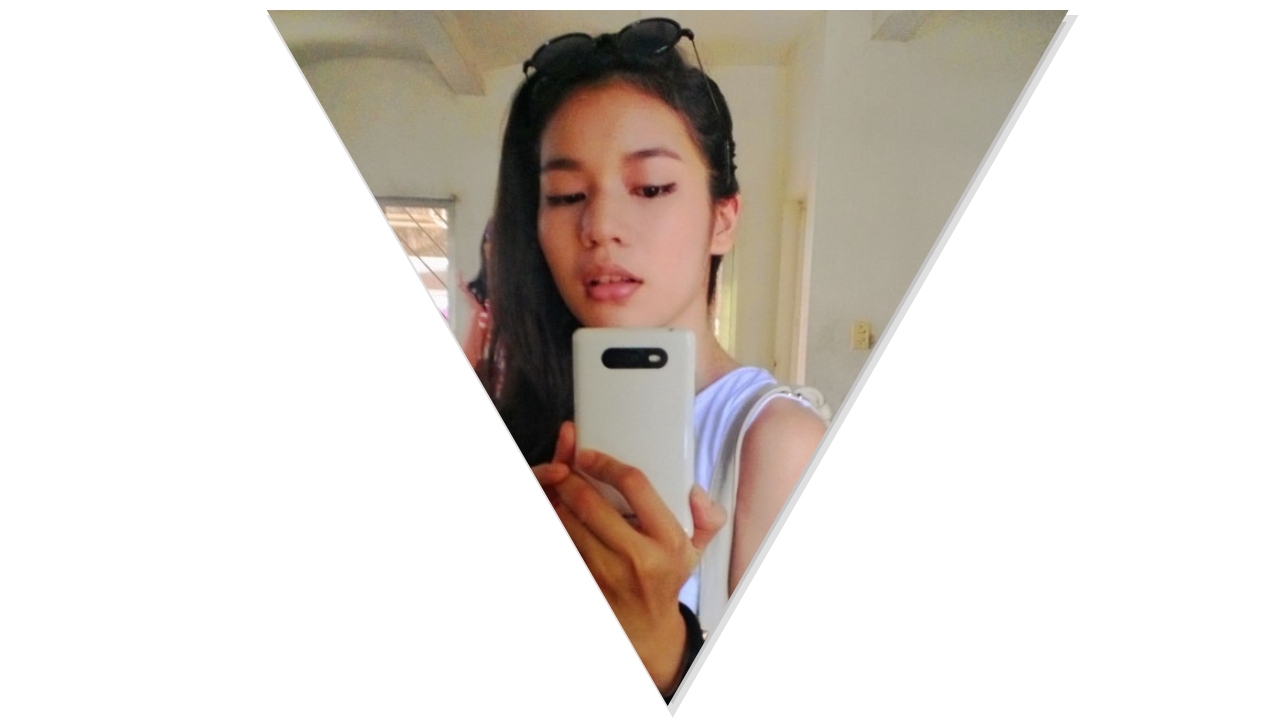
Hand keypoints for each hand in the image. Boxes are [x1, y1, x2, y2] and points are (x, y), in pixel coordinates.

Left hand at [531, 421, 726, 693]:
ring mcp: (605, 571)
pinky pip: (562, 542)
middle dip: (569, 476)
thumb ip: (705, 516)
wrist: (644, 627)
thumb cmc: (667, 577)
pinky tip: (552, 507)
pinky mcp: (584, 579)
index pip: (635, 486)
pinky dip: (554, 521)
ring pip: (567, 522)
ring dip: (555, 497)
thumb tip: (694, 490)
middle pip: (590, 503)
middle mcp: (636, 556)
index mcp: (667, 541)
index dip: (606, 464)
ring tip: (553, 481)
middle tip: (562, 463)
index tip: (588, 454)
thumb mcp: (695, 548)